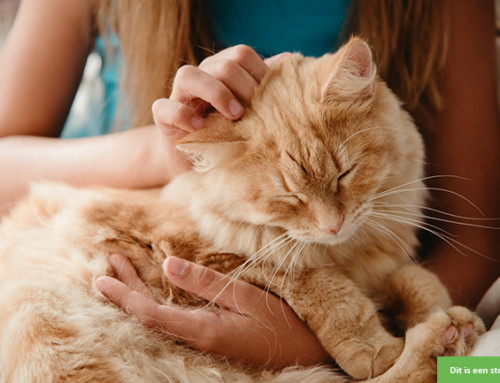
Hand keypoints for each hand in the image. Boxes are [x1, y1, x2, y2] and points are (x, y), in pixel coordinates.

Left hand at [96, 253, 327, 368]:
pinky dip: (156, 303)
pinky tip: (153, 293)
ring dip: (139, 295)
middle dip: (126, 292)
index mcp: (203, 329)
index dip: (125, 296)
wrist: (304, 353)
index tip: (103, 278)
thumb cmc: (282, 324)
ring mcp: (203, 342)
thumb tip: (167, 264)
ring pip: (160, 319)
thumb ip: (206, 282)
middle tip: (106, 268)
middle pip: (150, 317)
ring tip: (122, 274)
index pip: (151, 314)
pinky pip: (173, 321)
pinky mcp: (210, 338)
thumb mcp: (246, 297)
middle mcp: (197, 339)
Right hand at [152, 45, 287, 179]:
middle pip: (221, 64)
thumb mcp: (251, 115)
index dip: (258, 72)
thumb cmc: (230, 137)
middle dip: (241, 85)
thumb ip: (265, 90)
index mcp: (222, 72)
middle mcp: (201, 78)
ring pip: (188, 75)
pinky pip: (165, 107)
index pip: (241, 54)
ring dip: (215, 92)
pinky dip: (183, 115)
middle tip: (252, 110)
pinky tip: (201, 127)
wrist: (198, 165)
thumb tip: (290, 63)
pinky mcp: (163, 119)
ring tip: (234, 115)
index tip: (269, 99)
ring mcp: (179, 96)